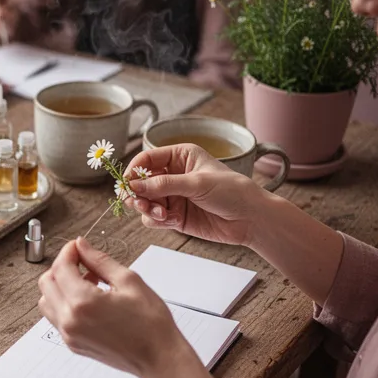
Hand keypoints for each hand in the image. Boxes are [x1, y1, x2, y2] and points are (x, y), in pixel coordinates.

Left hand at [38, 237, 185, 377]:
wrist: (159, 358)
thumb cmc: (150, 324)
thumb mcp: (129, 281)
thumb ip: (100, 261)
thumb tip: (82, 246)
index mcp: (83, 303)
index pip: (60, 268)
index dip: (68, 252)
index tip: (78, 247)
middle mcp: (70, 321)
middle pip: (47, 283)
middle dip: (61, 267)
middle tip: (82, 261)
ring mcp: (69, 335)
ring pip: (47, 300)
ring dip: (60, 286)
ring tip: (86, 282)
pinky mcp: (72, 344)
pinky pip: (56, 317)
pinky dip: (64, 303)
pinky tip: (87, 299)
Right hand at [124, 144, 268, 246]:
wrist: (250, 219)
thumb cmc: (232, 191)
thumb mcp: (197, 183)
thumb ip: (164, 184)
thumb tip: (134, 185)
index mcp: (180, 156)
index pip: (147, 158)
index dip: (134, 170)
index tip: (126, 184)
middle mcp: (173, 175)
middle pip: (140, 182)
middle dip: (137, 193)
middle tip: (137, 202)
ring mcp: (173, 196)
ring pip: (144, 201)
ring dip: (146, 208)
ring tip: (160, 213)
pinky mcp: (174, 216)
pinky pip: (152, 217)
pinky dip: (155, 220)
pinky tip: (169, 220)